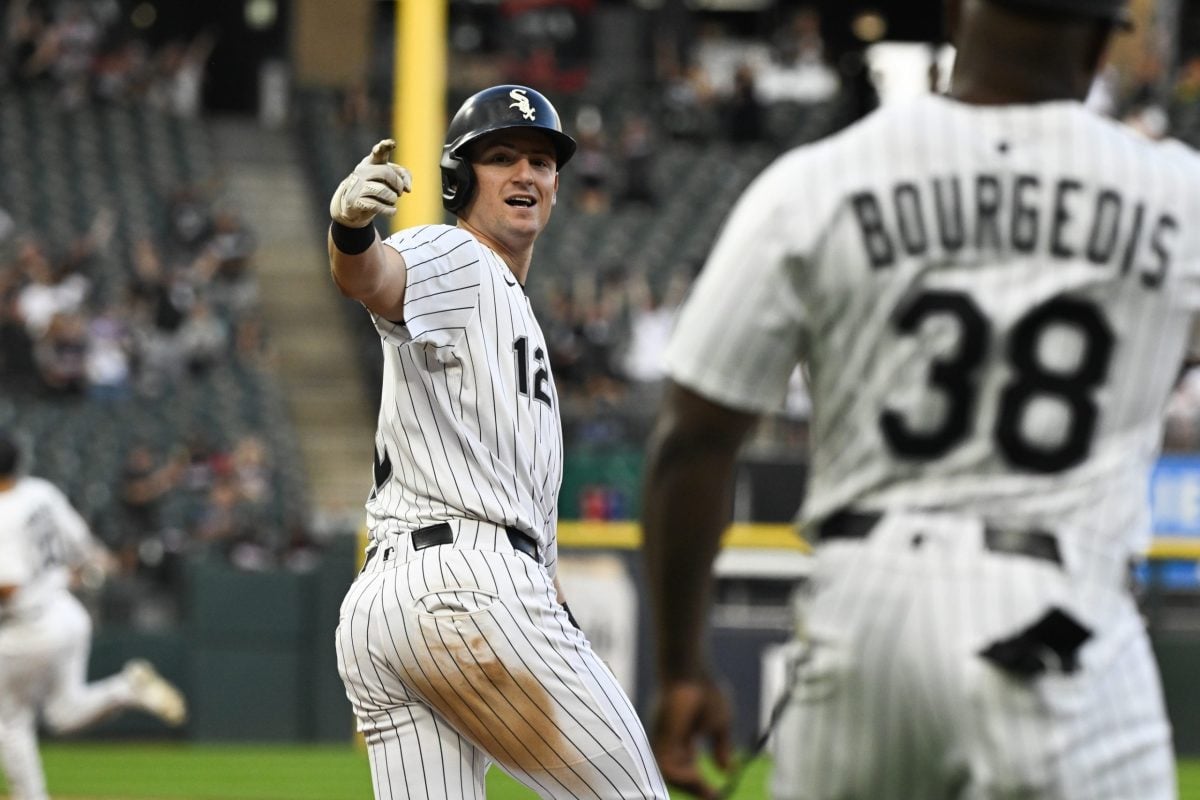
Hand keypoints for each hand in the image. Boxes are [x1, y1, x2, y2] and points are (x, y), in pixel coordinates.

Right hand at [329, 138, 412, 227]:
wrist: (353, 206)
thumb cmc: (376, 188)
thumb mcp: (391, 180)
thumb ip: (404, 177)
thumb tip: (408, 189)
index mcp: (371, 162)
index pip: (378, 152)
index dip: (384, 147)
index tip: (392, 144)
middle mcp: (362, 171)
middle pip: (386, 173)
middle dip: (398, 184)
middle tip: (400, 192)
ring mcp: (357, 186)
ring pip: (383, 191)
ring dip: (392, 198)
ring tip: (392, 201)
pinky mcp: (355, 201)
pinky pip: (377, 205)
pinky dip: (389, 210)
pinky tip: (392, 211)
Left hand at [652, 677, 732, 799]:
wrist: (690, 669)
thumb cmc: (705, 690)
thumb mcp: (720, 724)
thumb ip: (721, 748)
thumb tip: (726, 770)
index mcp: (680, 737)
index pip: (687, 767)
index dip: (700, 783)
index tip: (716, 794)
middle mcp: (668, 740)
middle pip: (677, 774)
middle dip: (695, 789)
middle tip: (713, 797)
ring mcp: (662, 738)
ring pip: (670, 774)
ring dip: (690, 785)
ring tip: (708, 791)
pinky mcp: (660, 736)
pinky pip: (666, 766)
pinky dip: (682, 776)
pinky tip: (698, 776)